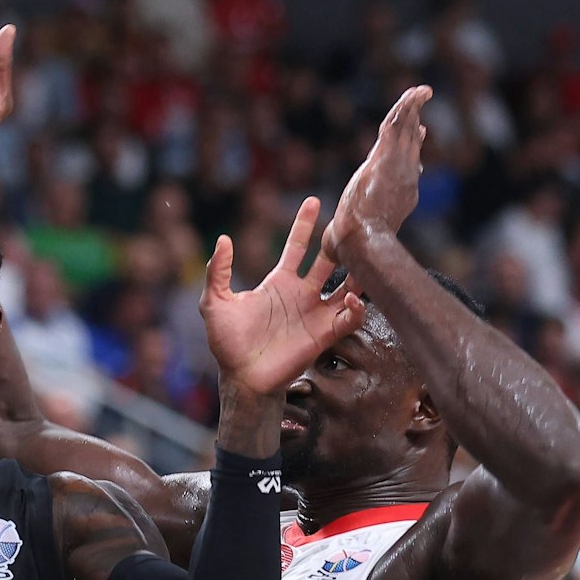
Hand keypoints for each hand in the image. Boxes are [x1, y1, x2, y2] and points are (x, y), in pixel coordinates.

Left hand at [201, 197, 363, 398]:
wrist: (242, 377)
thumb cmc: (227, 342)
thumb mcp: (215, 303)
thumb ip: (218, 272)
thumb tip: (224, 239)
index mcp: (279, 282)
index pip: (297, 247)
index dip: (304, 225)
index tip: (314, 201)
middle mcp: (302, 294)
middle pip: (328, 261)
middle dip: (338, 242)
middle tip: (349, 223)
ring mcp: (315, 313)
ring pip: (346, 285)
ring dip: (357, 272)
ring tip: (364, 256)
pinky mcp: (324, 335)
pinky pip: (349, 318)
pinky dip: (356, 307)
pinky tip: (352, 297)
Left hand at [322, 84, 431, 262]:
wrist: (362, 238)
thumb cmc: (353, 244)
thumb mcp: (350, 232)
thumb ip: (345, 229)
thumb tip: (332, 244)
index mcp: (399, 191)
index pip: (407, 163)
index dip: (413, 146)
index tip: (419, 134)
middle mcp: (403, 175)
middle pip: (410, 141)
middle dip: (416, 122)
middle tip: (420, 103)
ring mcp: (397, 165)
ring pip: (406, 129)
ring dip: (413, 108)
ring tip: (422, 91)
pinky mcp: (384, 156)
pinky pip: (397, 125)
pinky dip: (406, 108)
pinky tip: (414, 93)